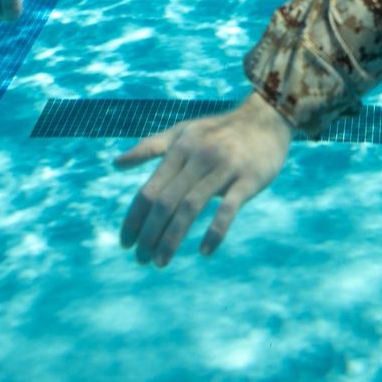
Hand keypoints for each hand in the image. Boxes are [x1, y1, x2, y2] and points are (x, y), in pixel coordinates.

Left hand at [116, 91, 294, 263]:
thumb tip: (115, 164)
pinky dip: (215, 232)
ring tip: (161, 262)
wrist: (267, 119)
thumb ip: (149, 147)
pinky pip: (228, 209)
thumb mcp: (183, 132)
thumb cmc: (219, 130)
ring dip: (172, 239)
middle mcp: (199, 156)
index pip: (150, 189)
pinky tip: (204, 251)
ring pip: (191, 207)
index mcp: (180, 148)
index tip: (125, 243)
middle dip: (149, 234)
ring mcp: (224, 168)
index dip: (134, 219)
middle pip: (166, 202)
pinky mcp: (248, 179)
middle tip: (140, 259)